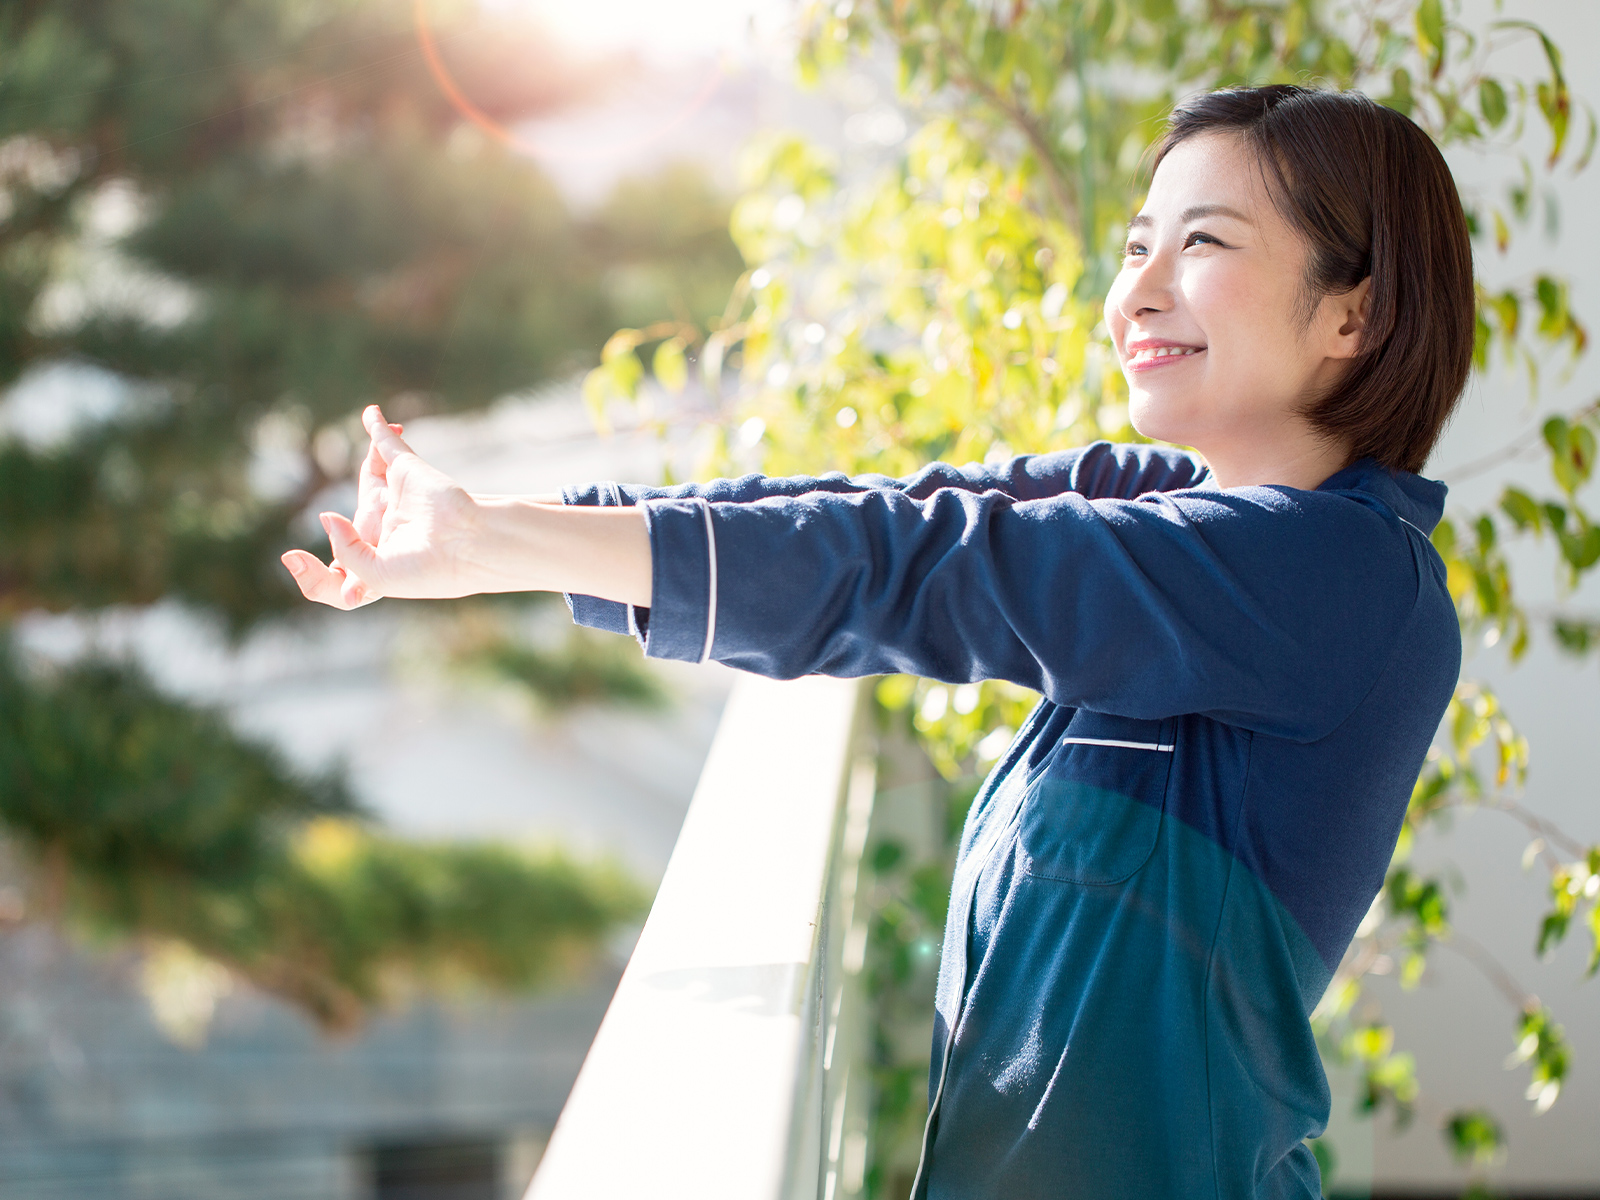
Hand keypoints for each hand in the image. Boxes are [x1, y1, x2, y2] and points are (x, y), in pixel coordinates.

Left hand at [280, 405, 485, 608]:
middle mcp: (388, 530)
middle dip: (347, 532)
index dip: (312, 571)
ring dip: (373, 471)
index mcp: (381, 561)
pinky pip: (386, 444)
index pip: (342, 568)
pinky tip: (372, 414)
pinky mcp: (406, 471)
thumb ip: (344, 550)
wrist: (468, 546)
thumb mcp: (373, 578)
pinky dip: (379, 428)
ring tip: (381, 484)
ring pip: (373, 476)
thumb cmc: (426, 569)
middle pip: (360, 522)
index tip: (290, 557)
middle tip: (301, 553)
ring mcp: (398, 498)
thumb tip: (328, 515)